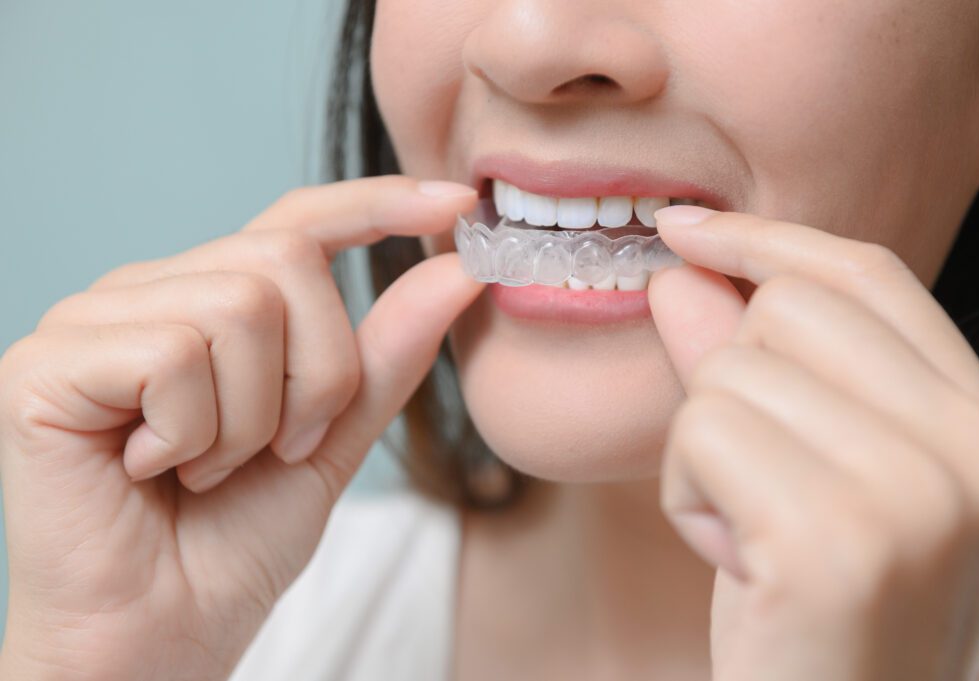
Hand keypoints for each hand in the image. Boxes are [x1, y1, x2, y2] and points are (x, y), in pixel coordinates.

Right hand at [0, 176, 483, 680]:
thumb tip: (454, 271)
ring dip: (253, 417)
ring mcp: (91, 321)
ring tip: (207, 467)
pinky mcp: (45, 365)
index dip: (377, 205)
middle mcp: (147, 292)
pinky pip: (173, 355)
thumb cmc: (235, 542)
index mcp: (209, 300)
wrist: (164, 636)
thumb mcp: (333, 438)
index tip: (457, 202)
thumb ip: (385, 355)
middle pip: (284, 263)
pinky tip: (155, 470)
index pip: (297, 221)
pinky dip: (194, 433)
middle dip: (314, 376)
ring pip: (238, 307)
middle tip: (278, 448)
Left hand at [648, 207, 978, 680]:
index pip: (868, 276)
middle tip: (758, 485)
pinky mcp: (835, 538)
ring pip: (729, 373)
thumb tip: (683, 270)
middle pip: (786, 310)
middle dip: (731, 386)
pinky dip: (684, 492)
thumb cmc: (810, 613)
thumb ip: (746, 364)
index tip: (683, 225)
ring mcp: (917, 494)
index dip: (765, 239)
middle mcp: (978, 450)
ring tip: (750, 535)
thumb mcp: (797, 474)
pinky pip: (700, 433)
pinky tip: (734, 559)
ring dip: (703, 453)